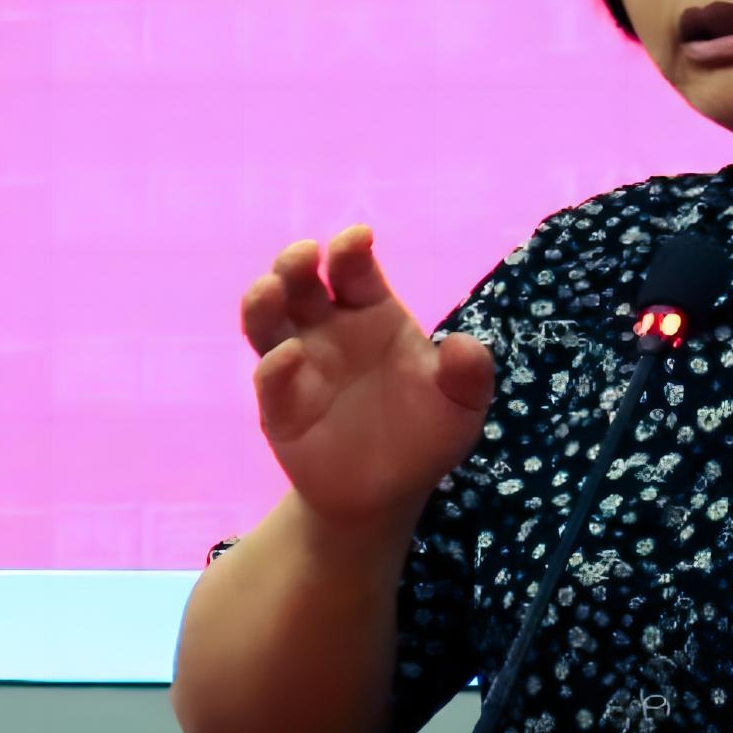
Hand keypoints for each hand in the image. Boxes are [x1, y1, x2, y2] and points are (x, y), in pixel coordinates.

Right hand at [239, 225, 496, 529]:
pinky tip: (290, 357)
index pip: (354, 269)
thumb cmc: (424, 435)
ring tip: (271, 289)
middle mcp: (327, 328)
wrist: (385, 495)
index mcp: (371, 312)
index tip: (358, 237)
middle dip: (295, 262)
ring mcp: (297, 364)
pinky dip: (275, 366)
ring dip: (264, 300)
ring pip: (267, 320)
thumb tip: (466, 346)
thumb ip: (468, 376)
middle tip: (304, 255)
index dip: (351, 248)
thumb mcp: (460, 408)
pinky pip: (269, 378)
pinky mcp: (278, 406)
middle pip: (300, 281)